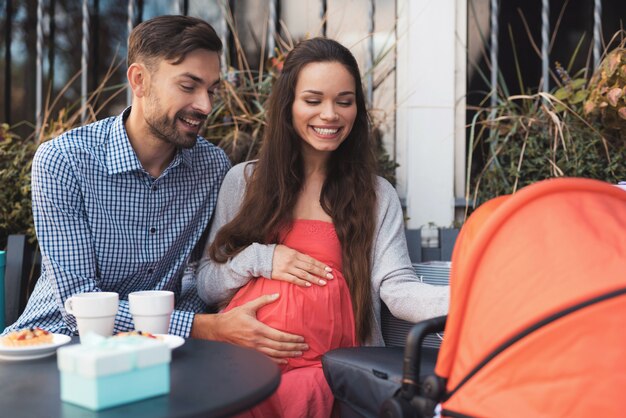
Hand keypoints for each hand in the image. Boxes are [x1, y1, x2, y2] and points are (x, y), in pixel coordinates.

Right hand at [191, 293, 308, 363]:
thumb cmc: (234, 316)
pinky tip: (285, 361)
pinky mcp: (251, 353)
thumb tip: (277, 294)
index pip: (279, 336)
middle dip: (294, 348)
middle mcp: (257, 341)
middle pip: (280, 347)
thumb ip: (263, 300)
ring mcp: (254, 348)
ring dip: (288, 355)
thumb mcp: (248, 306)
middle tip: (305, 348)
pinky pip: (266, 359)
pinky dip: (277, 361)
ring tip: (299, 354)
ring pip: (275, 354)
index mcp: (258, 329)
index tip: (301, 339)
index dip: (292, 339)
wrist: (219, 329)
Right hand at [272, 244, 333, 286]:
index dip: (321, 265)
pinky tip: (309, 285)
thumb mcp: (287, 250)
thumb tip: (309, 259)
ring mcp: (286, 268)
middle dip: (321, 272)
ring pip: (304, 274)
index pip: (311, 260)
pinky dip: (302, 282)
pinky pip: (293, 279)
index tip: (329, 269)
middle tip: (330, 277)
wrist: (260, 257)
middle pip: (310, 267)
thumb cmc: (275, 253)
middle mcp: (292, 261)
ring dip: (314, 279)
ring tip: (323, 283)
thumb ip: (298, 255)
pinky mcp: (281, 275)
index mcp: (295, 253)